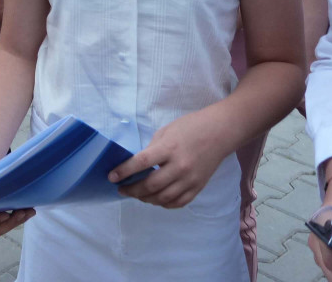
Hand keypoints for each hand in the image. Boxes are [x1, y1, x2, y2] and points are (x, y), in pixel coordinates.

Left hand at [108, 109, 227, 208]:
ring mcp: (190, 180)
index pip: (142, 163)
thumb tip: (137, 166)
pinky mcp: (198, 188)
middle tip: (121, 189)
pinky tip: (155, 199)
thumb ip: (152, 149)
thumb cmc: (189, 127)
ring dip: (145, 199)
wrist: (219, 133)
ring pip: (163, 198)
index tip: (111, 177)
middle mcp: (180, 167)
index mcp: (169, 148)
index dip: (124, 171)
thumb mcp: (165, 132)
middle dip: (131, 190)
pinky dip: (163, 204)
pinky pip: (178, 202)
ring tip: (136, 194)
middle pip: (151, 185)